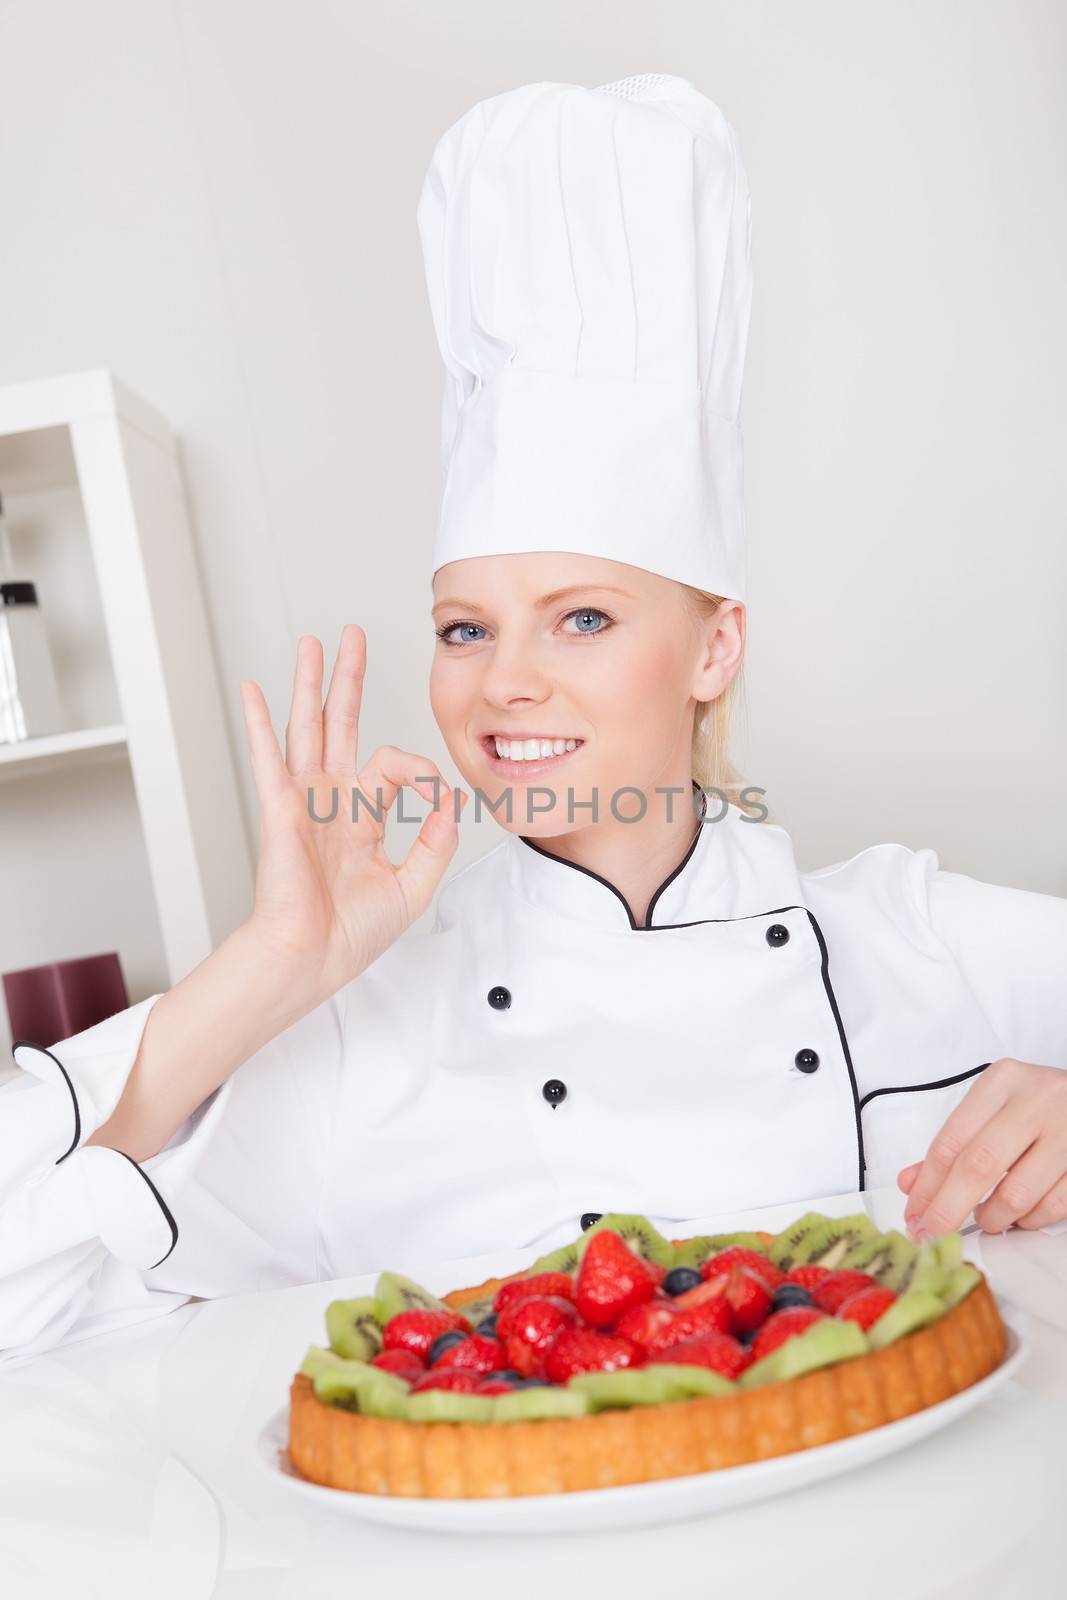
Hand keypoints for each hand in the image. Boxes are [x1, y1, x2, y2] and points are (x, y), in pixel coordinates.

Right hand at [238, 624, 467, 1000]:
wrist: (312, 959)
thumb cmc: (351, 934)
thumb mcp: (415, 885)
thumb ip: (437, 841)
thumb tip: (452, 800)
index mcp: (361, 817)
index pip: (395, 766)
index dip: (425, 774)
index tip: (440, 800)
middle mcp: (331, 801)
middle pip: (341, 724)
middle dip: (348, 679)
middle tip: (351, 636)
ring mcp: (304, 801)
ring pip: (308, 727)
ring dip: (309, 683)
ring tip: (311, 643)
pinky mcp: (280, 809)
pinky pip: (269, 757)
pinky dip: (259, 722)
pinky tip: (252, 688)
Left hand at [898, 1058, 1066, 1236]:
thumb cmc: (1040, 1103)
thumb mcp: (995, 1107)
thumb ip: (954, 1144)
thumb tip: (911, 1184)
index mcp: (1003, 1081)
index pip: (952, 1140)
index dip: (927, 1185)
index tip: (914, 1214)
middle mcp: (1036, 1102)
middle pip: (978, 1165)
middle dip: (948, 1208)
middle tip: (933, 1232)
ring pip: (1016, 1193)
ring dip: (992, 1218)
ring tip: (986, 1219)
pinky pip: (1052, 1206)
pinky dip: (1028, 1220)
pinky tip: (1019, 1216)